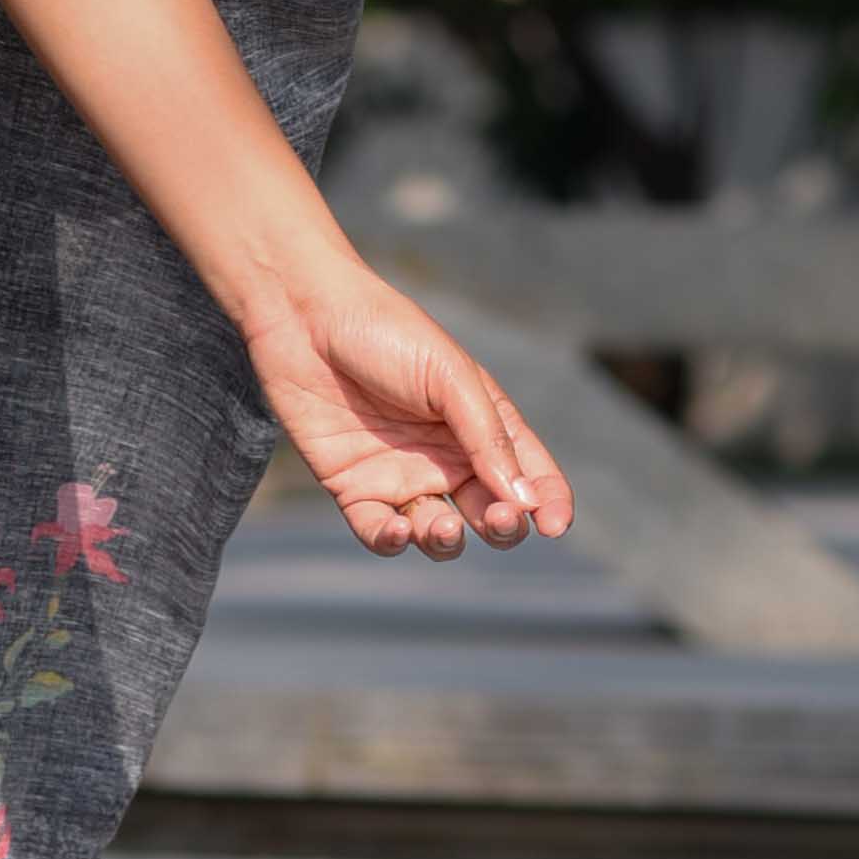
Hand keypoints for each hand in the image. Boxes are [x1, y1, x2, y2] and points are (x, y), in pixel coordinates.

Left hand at [240, 273, 574, 558]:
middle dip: (503, 528)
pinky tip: (398, 528)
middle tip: (498, 519)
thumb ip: (487, 436)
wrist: (304, 316)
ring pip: (438, 534)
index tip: (555, 525)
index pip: (531, 475)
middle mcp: (447, 457)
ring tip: (442, 528)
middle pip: (490, 514)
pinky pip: (379, 531)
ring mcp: (400, 476)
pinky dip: (392, 540)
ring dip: (448, 542)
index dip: (550, 504)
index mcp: (482, 424)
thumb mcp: (449, 376)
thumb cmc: (385, 332)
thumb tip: (526, 498)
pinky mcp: (351, 488)